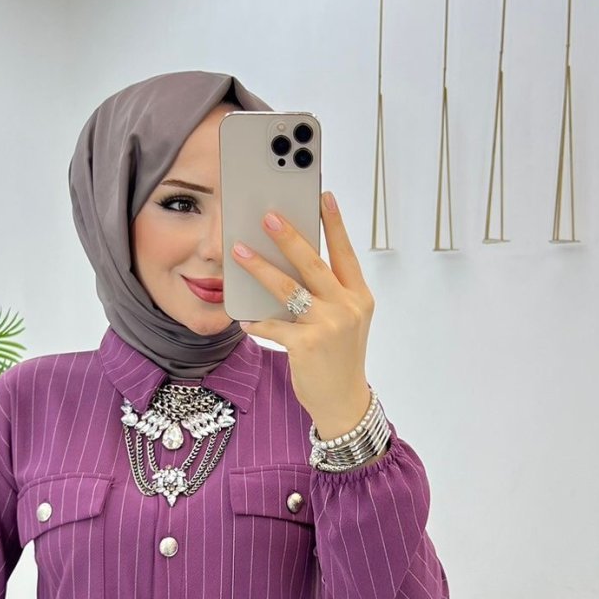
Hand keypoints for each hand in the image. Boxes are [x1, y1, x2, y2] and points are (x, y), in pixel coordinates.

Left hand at [231, 193, 375, 437]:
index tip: (323, 196)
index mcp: (359, 296)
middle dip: (288, 237)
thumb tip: (289, 265)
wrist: (343, 402)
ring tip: (239, 251)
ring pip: (288, 289)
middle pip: (313, 263)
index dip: (334, 224)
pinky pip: (274, 325)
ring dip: (260, 268)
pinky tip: (245, 319)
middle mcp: (347, 307)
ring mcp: (329, 326)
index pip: (345, 253)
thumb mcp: (343, 321)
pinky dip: (258, 321)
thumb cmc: (338, 357)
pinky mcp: (307, 345)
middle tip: (267, 216)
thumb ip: (325, 295)